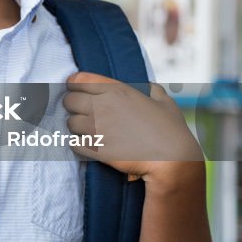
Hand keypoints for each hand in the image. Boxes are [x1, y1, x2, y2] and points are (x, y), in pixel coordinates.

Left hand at [62, 72, 203, 181]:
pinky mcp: (96, 150)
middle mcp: (103, 106)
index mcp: (117, 90)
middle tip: (82, 112)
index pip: (78, 80)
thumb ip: (151, 89)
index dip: (74, 85)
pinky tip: (90, 145)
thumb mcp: (164, 101)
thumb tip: (146, 87)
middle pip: (69, 101)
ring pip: (70, 123)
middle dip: (73, 106)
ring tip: (88, 130)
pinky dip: (79, 145)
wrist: (172, 161)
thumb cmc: (171, 130)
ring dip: (77, 127)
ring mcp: (97, 128)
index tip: (76, 90)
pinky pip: (74, 144)